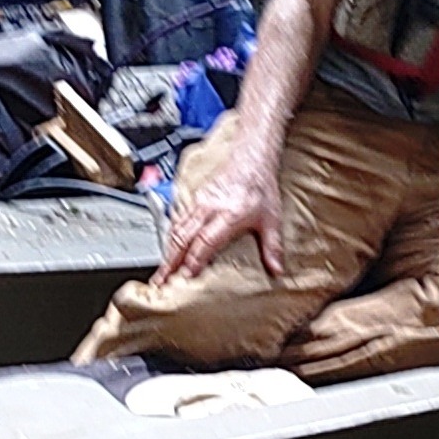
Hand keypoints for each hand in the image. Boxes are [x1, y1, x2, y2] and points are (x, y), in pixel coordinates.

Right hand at [158, 147, 284, 285]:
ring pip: (177, 229)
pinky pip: (178, 219)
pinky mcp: (195, 199)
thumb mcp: (272, 219)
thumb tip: (277, 269)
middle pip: (183, 238)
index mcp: (228, 215)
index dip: (194, 260)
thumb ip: (273, 246)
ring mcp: (199, 203)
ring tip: (161, 270)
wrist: (251, 158)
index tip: (186, 276)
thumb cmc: (260, 186)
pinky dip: (171, 237)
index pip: (205, 242)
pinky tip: (168, 248)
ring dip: (167, 251)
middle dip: (170, 261)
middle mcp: (209, 209)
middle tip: (161, 280)